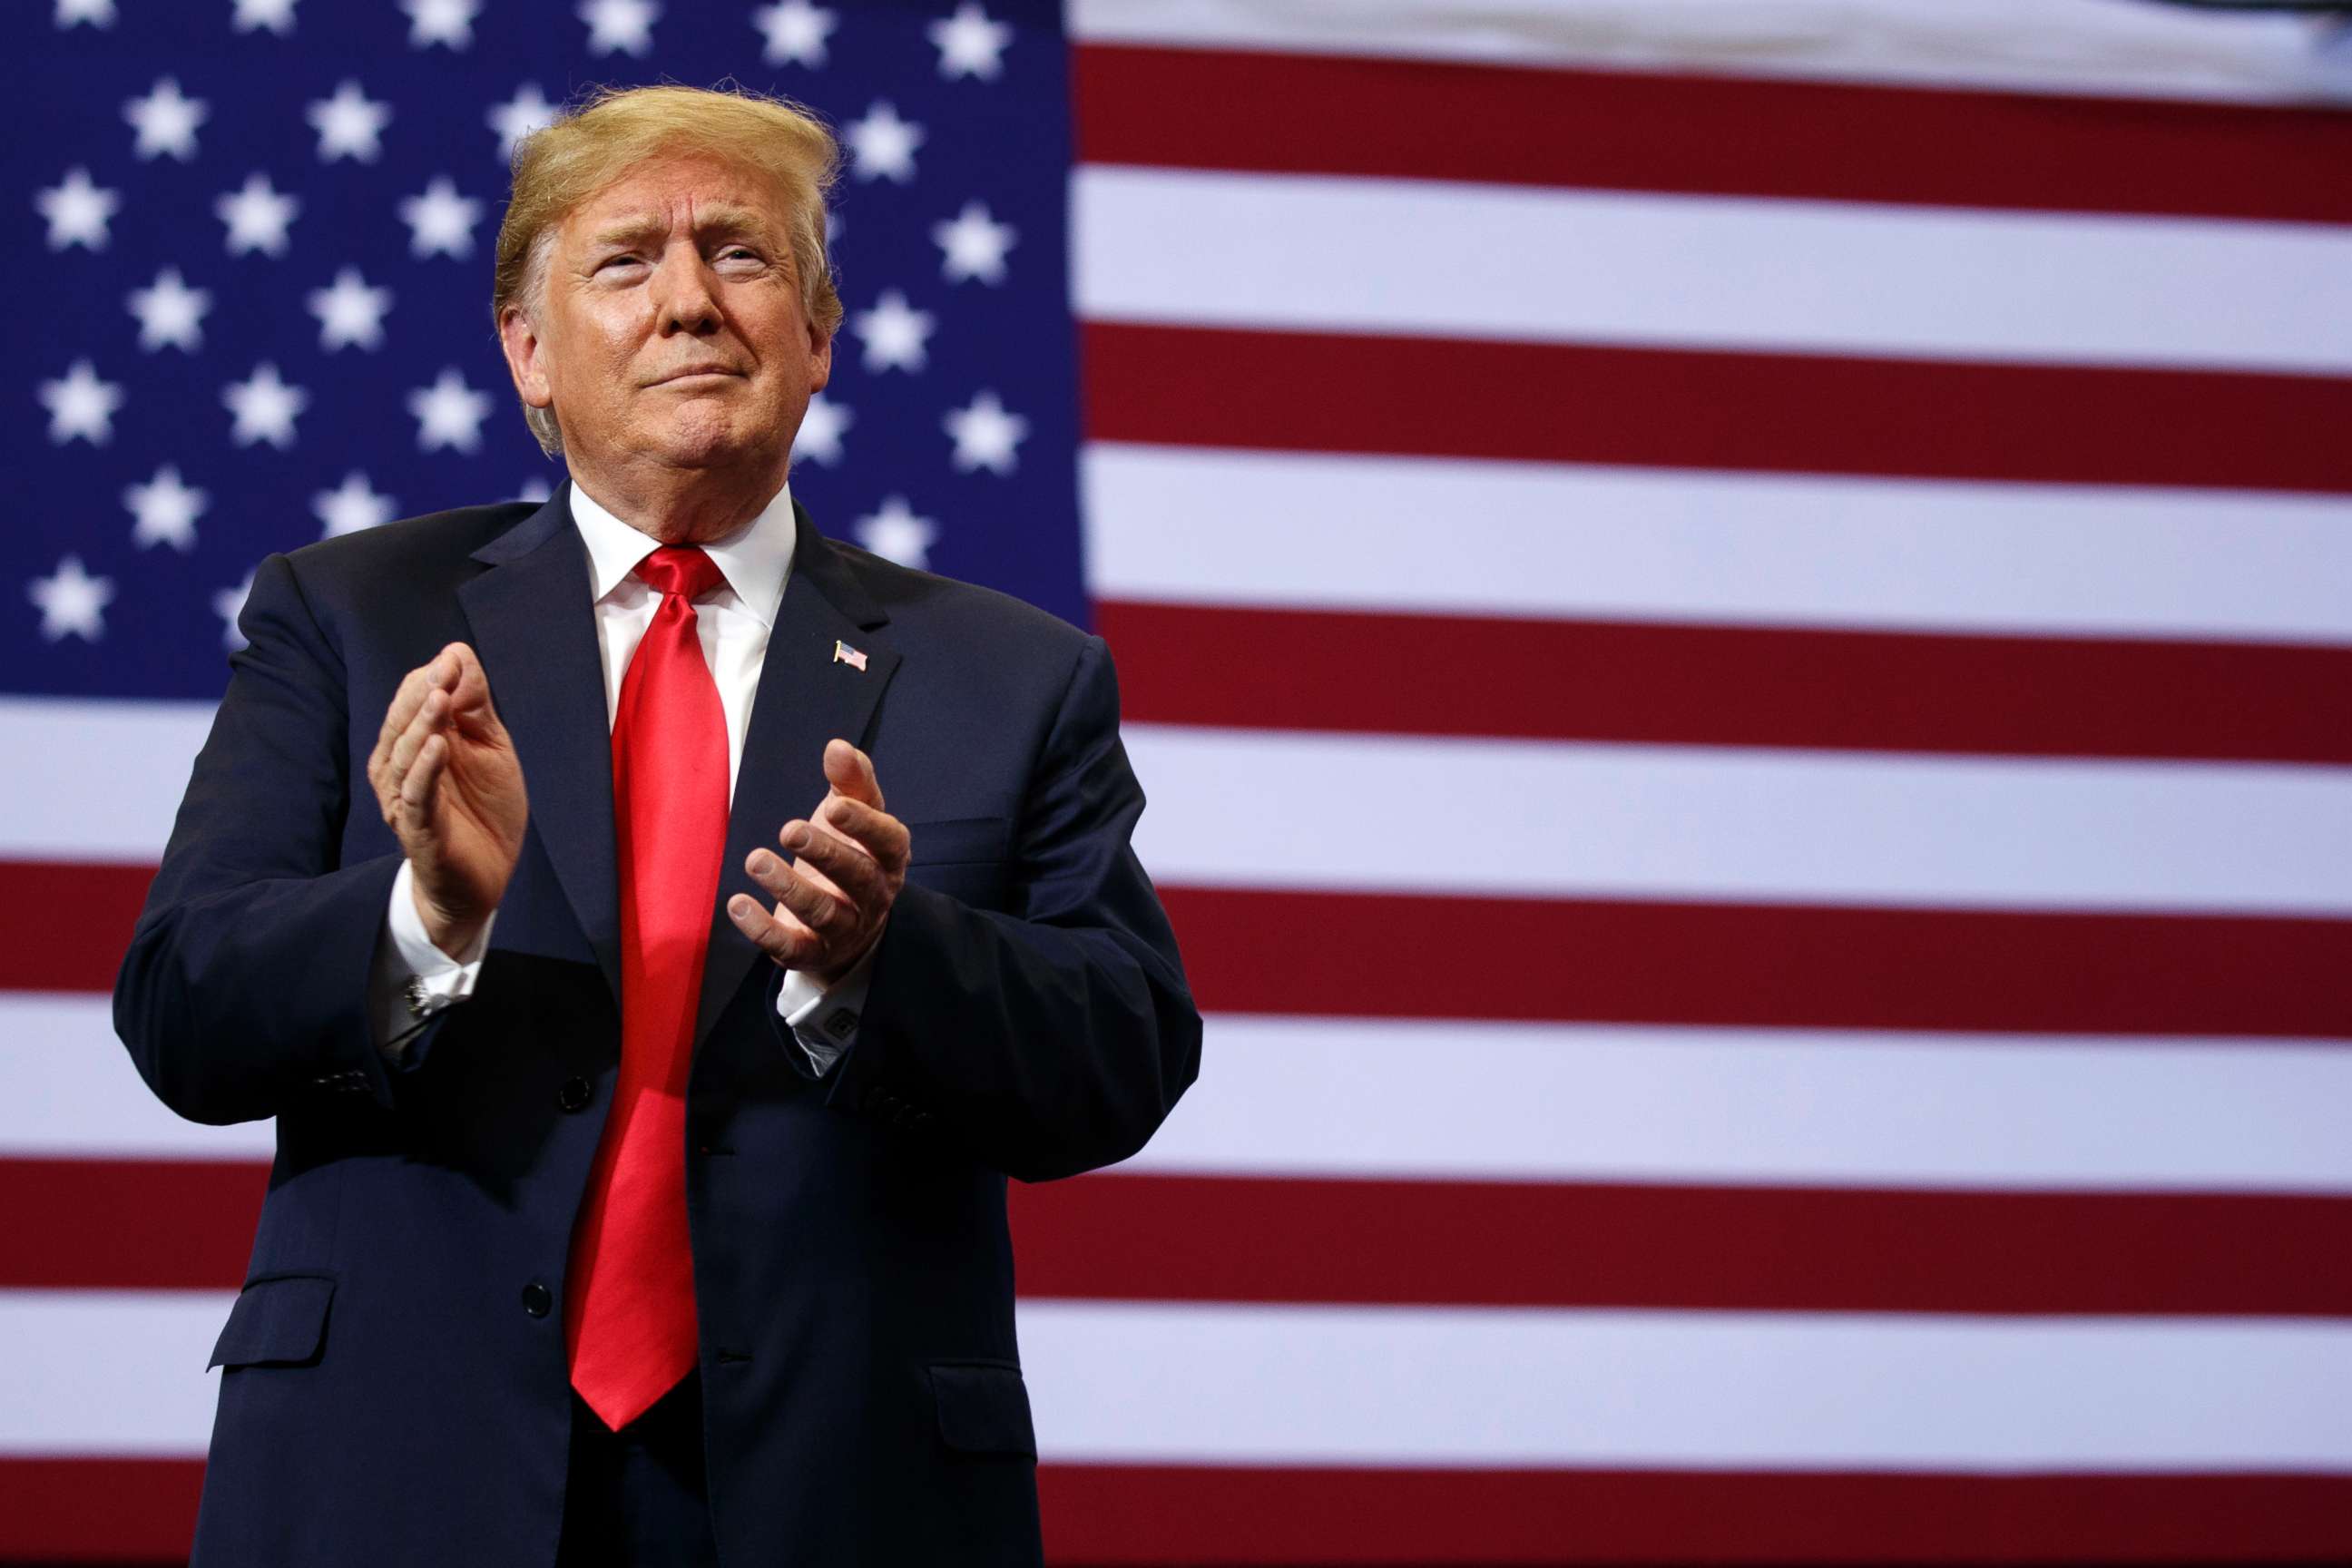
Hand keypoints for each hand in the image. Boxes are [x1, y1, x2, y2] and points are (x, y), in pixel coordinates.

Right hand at [366, 642, 527, 957]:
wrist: (486, 876)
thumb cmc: (485, 808)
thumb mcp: (490, 748)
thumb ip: (475, 707)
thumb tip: (458, 654)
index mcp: (418, 741)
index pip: (416, 699)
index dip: (434, 677)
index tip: (453, 657)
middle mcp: (402, 766)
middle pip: (404, 721)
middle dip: (422, 693)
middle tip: (443, 670)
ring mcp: (406, 797)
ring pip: (405, 754)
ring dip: (422, 725)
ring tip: (439, 699)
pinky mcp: (417, 827)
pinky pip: (416, 794)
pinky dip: (425, 770)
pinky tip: (437, 747)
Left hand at [729, 739, 908, 986]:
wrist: (850, 927)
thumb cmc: (850, 854)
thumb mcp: (853, 815)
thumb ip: (851, 781)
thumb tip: (838, 746)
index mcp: (888, 857)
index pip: (886, 841)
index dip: (863, 825)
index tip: (834, 806)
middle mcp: (873, 895)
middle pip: (856, 877)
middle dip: (824, 853)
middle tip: (789, 830)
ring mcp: (844, 928)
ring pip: (822, 913)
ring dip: (789, 888)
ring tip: (755, 859)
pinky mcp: (812, 953)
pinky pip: (791, 947)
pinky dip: (763, 929)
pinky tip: (738, 904)